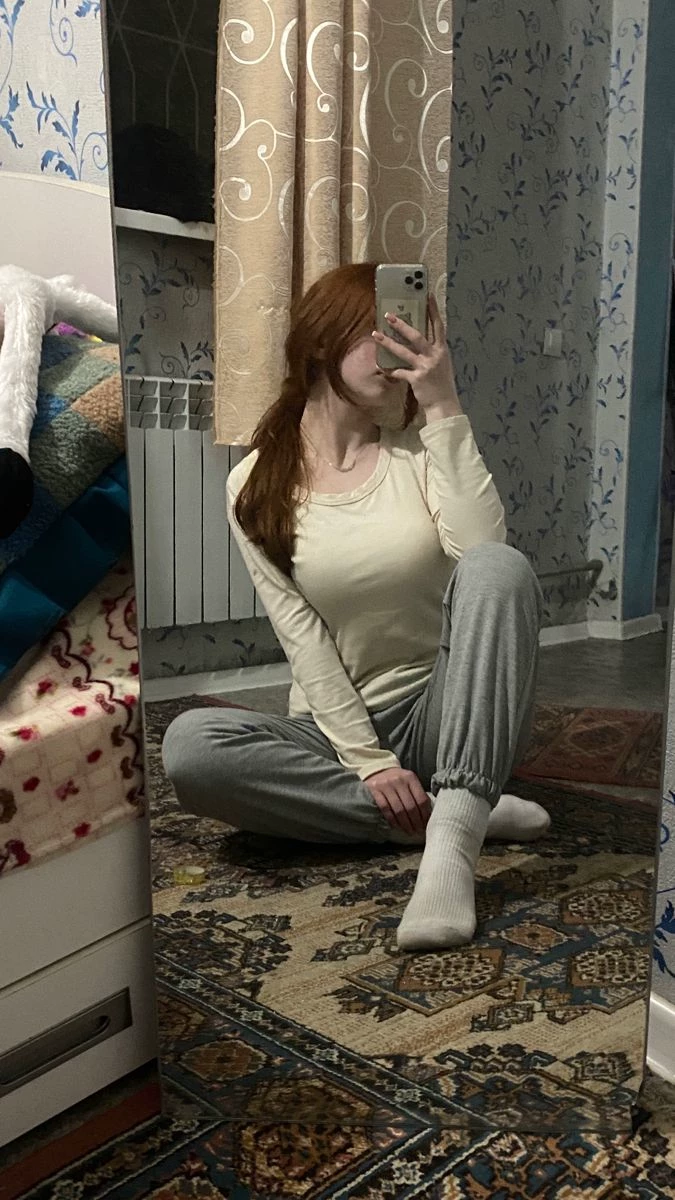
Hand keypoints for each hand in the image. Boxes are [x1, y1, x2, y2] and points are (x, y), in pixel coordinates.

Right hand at [364, 766, 430, 835]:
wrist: (377, 771)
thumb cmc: (397, 780)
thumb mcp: (409, 782)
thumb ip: (417, 794)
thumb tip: (428, 815)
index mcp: (410, 778)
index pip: (422, 799)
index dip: (425, 815)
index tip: (426, 824)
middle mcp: (399, 780)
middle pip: (411, 806)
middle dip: (416, 822)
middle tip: (418, 831)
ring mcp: (386, 785)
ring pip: (399, 810)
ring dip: (405, 824)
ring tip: (409, 831)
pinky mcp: (374, 791)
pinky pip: (386, 809)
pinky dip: (392, 820)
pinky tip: (397, 826)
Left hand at [372, 293, 462, 413]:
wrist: (444, 404)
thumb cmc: (442, 384)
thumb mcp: (441, 364)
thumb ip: (432, 352)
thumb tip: (421, 340)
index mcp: (442, 350)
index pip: (438, 326)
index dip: (433, 310)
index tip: (427, 295)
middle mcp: (435, 356)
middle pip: (417, 336)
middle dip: (402, 325)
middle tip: (388, 315)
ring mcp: (425, 367)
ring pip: (404, 352)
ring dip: (388, 343)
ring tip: (376, 334)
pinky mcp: (416, 379)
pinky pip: (399, 372)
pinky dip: (389, 369)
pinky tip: (380, 366)